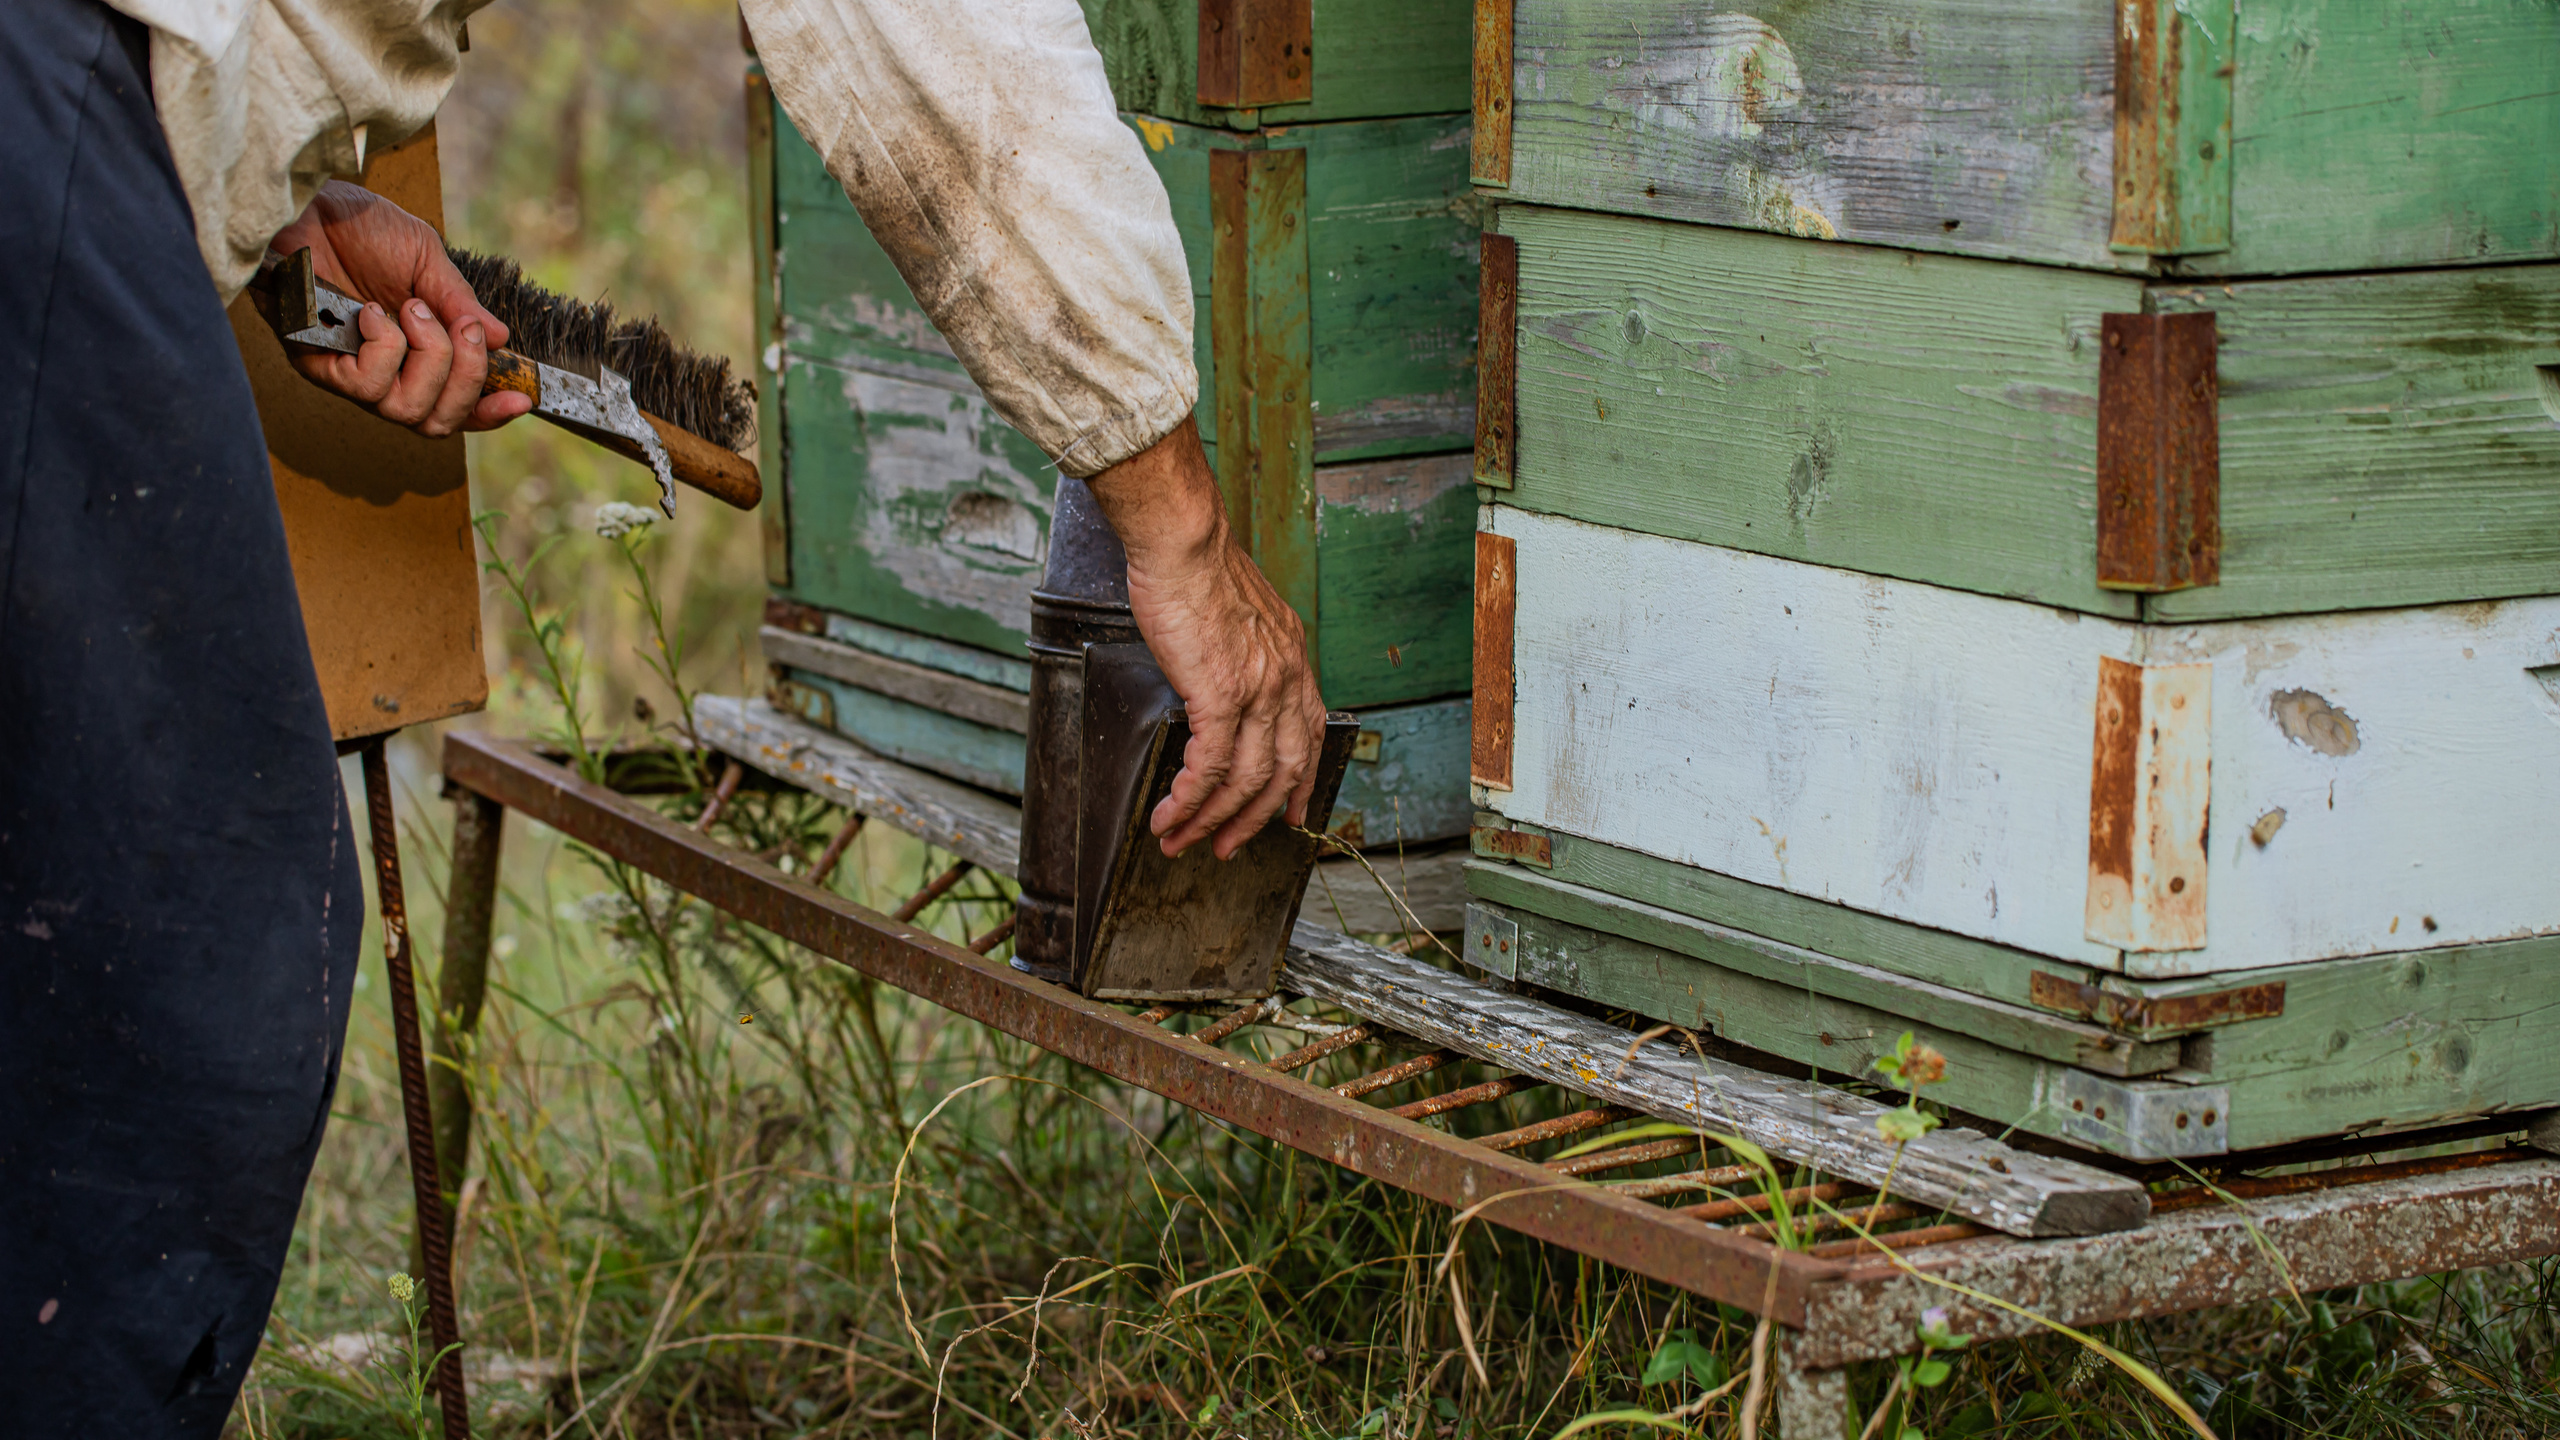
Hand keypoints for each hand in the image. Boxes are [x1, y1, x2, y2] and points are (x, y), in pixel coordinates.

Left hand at [265, 181, 532, 436]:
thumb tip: (502, 340)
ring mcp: (348, 374)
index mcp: (414, 355)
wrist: (308, 204)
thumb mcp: (426, 259)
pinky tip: (372, 314)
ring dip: (428, 357)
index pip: (455, 406)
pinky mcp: (315, 366)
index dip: (489, 412)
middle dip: (467, 379)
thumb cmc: (359, 228)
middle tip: (466, 330)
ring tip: (412, 308)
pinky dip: (385, 348)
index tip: (523, 397)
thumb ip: (458, 303)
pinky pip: (367, 387)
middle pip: (437, 421)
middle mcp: (383, 374)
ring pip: (406, 410)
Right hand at [1086, 418, 1329, 859]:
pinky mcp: (1222, 694)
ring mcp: (1258, 689)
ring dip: (1211, 819)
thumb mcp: (1241, 613)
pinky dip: (1188, 799)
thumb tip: (1225, 671)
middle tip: (1227, 846)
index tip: (1290, 812)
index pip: (1309, 734)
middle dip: (1254, 819)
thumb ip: (1246, 649)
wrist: (1184, 542)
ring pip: (1245, 779)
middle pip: (1283, 771)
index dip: (1300, 782)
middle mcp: (1286, 678)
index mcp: (1292, 659)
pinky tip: (1170, 815)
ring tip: (1181, 841)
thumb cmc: (1199, 567)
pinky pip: (1209, 766)